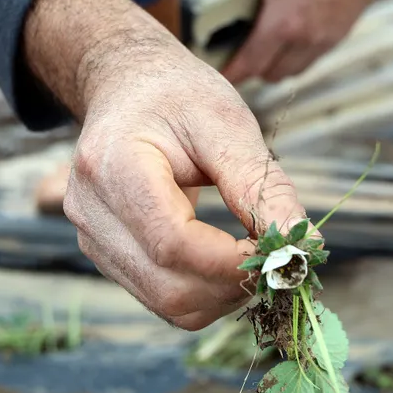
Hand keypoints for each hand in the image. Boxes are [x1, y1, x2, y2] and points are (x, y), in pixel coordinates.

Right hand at [65, 34, 308, 330]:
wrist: (126, 88)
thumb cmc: (176, 96)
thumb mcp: (226, 122)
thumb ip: (261, 185)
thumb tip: (302, 245)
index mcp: (112, 166)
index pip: (173, 243)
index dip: (232, 261)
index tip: (281, 251)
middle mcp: (90, 211)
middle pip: (168, 287)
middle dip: (234, 285)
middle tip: (277, 259)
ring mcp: (92, 240)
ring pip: (168, 304)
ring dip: (224, 295)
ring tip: (253, 255)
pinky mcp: (105, 257)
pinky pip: (161, 299)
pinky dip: (206, 293)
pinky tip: (226, 260)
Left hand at [187, 0, 392, 84]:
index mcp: (283, 23)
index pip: (250, 64)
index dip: (231, 74)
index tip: (217, 76)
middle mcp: (306, 39)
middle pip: (271, 75)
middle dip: (251, 70)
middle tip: (236, 53)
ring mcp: (326, 39)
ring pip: (293, 71)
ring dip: (275, 65)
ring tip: (262, 45)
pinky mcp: (341, 33)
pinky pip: (312, 58)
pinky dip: (295, 56)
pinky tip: (289, 33)